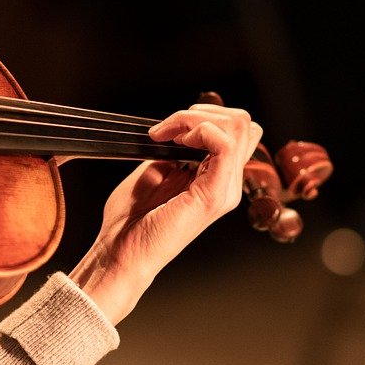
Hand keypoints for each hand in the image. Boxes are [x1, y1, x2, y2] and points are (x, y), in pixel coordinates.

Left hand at [69, 103, 261, 322]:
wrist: (120, 252)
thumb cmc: (131, 221)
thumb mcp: (154, 172)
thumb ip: (174, 150)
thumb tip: (178, 128)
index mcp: (215, 180)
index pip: (236, 132)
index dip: (205, 117)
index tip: (168, 128)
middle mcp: (227, 185)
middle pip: (244, 125)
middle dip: (205, 112)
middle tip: (169, 128)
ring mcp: (225, 191)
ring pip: (239, 128)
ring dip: (197, 119)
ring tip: (169, 134)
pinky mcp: (214, 196)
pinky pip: (225, 145)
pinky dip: (199, 130)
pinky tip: (176, 141)